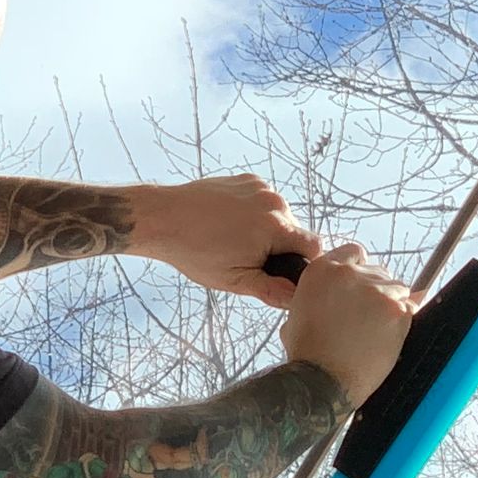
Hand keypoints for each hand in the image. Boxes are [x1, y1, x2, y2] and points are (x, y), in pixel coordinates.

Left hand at [130, 175, 322, 307]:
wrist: (163, 218)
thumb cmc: (195, 252)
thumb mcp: (235, 280)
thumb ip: (272, 290)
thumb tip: (297, 298)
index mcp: (276, 227)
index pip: (314, 247)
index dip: (303, 263)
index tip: (283, 271)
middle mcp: (274, 201)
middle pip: (296, 231)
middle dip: (281, 247)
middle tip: (249, 258)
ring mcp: (260, 187)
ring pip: (280, 215)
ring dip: (268, 229)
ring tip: (236, 240)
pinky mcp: (247, 180)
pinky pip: (263, 200)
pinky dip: (255, 213)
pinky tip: (230, 223)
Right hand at [278, 243, 422, 406]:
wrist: (323, 381)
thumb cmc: (308, 353)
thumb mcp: (297, 312)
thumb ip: (318, 294)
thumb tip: (331, 297)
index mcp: (323, 270)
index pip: (354, 253)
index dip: (359, 271)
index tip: (360, 286)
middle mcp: (351, 274)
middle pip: (378, 271)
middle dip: (375, 290)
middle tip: (366, 316)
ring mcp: (378, 291)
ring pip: (397, 287)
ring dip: (390, 304)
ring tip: (376, 329)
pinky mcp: (398, 311)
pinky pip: (410, 307)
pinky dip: (402, 320)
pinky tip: (387, 335)